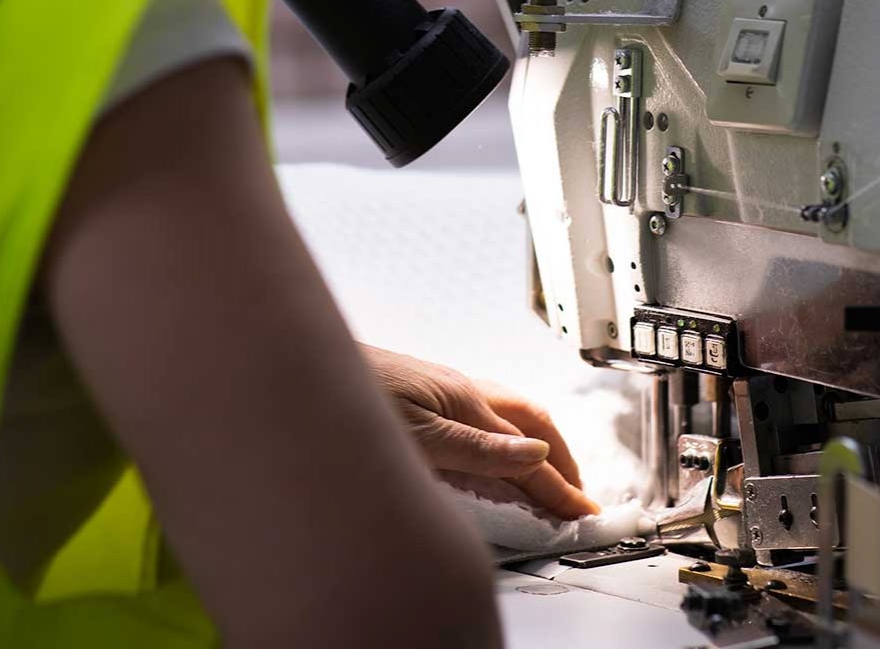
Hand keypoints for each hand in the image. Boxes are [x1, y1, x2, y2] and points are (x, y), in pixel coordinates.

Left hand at [361, 345, 599, 519]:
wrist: (297, 364)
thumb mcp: (415, 436)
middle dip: (561, 460)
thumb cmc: (349, 396)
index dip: (559, 487)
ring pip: (509, 415)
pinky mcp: (423, 392)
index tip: (582, 516)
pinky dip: (507, 438)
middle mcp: (461, 391)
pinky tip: (496, 450)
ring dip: (538, 445)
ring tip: (549, 476)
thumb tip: (536, 454)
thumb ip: (476, 449)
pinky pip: (484, 415)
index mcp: (465, 402)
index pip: (528, 453)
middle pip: (532, 423)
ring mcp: (443, 390)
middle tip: (577, 497)